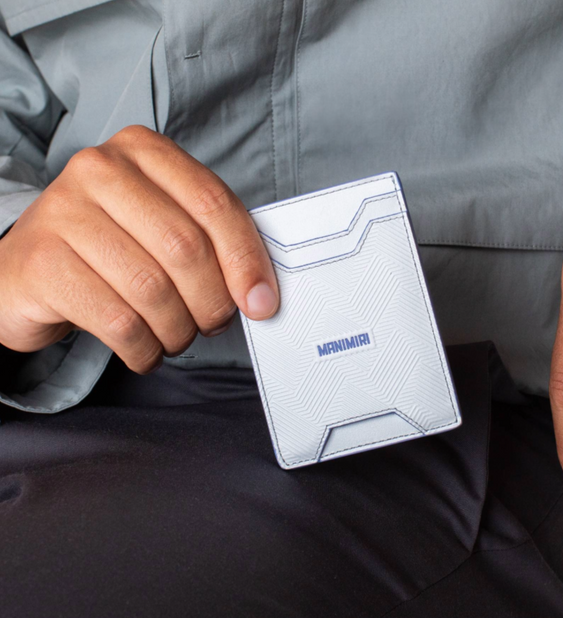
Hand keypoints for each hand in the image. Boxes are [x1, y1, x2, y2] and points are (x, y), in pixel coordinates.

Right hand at [0, 125, 278, 372]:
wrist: (26, 273)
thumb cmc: (109, 249)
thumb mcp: (162, 226)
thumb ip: (212, 241)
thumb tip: (260, 293)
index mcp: (143, 150)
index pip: (214, 204)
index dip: (246, 261)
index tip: (261, 302)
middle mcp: (99, 169)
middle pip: (187, 248)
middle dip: (212, 302)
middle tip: (211, 323)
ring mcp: (63, 212)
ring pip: (153, 288)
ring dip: (177, 329)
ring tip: (175, 336)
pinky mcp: (42, 262)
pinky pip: (118, 320)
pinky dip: (143, 347)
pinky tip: (144, 349)